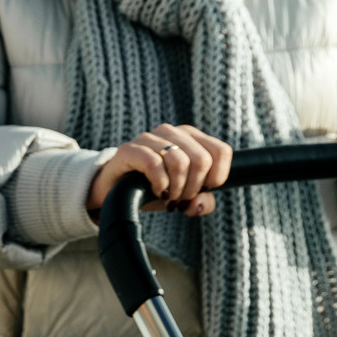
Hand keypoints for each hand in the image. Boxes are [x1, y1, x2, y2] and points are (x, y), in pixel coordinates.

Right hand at [85, 123, 233, 218]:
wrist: (115, 190)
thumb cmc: (154, 188)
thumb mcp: (184, 197)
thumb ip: (202, 201)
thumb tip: (199, 204)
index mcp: (190, 137)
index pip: (221, 151)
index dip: (217, 177)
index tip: (202, 190)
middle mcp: (172, 132)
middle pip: (202, 160)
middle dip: (193, 187)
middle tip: (180, 198)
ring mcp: (149, 138)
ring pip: (180, 161)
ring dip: (176, 188)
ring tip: (167, 196)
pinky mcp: (129, 149)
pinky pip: (154, 164)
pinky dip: (160, 184)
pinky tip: (155, 191)